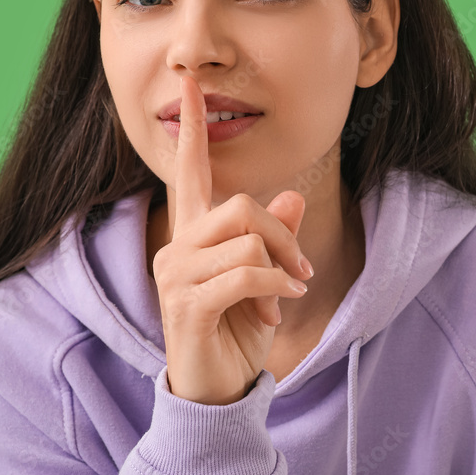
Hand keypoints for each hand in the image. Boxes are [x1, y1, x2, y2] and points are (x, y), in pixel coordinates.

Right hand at [152, 75, 312, 404]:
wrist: (219, 389)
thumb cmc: (238, 330)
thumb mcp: (266, 279)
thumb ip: (274, 238)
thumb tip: (289, 197)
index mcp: (194, 234)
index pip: (189, 171)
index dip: (192, 129)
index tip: (189, 86)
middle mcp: (177, 247)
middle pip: (241, 206)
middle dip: (283, 237)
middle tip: (300, 271)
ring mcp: (176, 275)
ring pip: (247, 239)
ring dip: (282, 268)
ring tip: (284, 296)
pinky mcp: (185, 304)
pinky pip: (246, 273)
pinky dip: (275, 287)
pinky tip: (277, 308)